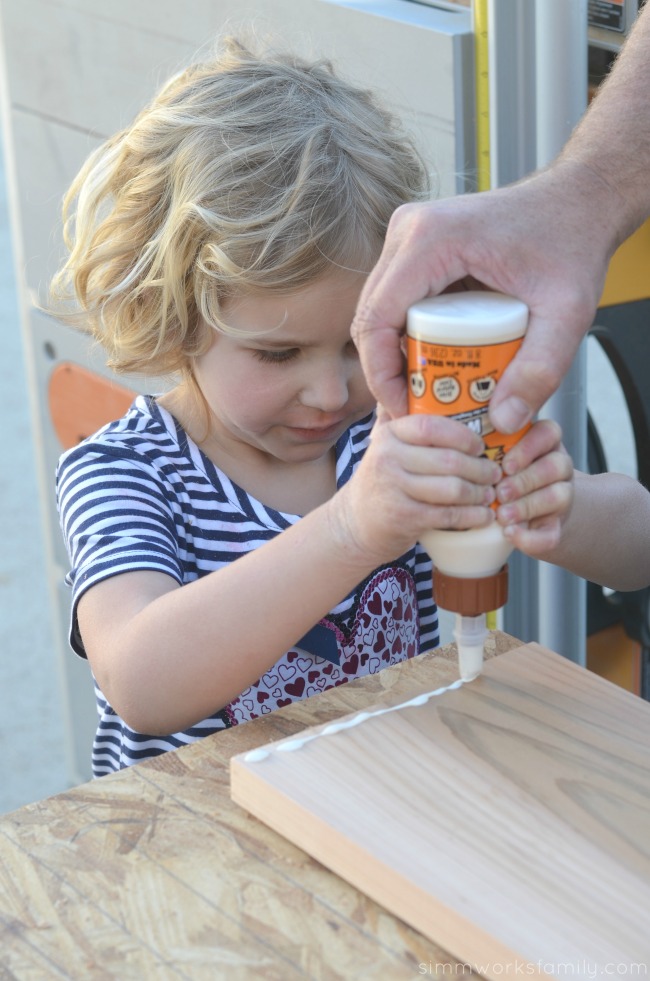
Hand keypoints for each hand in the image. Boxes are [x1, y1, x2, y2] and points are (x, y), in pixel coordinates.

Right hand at [330, 409, 501, 567]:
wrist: (354, 524)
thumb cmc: (384, 482)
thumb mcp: (389, 448)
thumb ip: (410, 426)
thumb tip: (449, 392)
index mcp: (390, 434)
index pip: (431, 426)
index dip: (462, 435)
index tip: (480, 445)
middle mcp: (389, 458)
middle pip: (448, 460)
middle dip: (480, 468)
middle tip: (495, 473)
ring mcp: (394, 488)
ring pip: (452, 488)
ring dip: (479, 493)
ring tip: (490, 494)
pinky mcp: (403, 517)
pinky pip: (448, 515)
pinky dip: (472, 516)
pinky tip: (484, 516)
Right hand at [351, 162, 618, 429]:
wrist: (579, 200)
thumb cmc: (572, 242)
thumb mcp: (567, 313)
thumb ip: (541, 369)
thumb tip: (504, 419)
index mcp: (430, 240)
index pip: (377, 319)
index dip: (382, 374)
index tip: (405, 408)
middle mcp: (408, 232)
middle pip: (371, 317)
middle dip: (388, 371)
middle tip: (419, 408)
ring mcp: (408, 236)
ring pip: (379, 310)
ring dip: (395, 354)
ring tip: (427, 390)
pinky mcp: (416, 246)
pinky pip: (395, 300)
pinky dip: (408, 334)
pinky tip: (434, 361)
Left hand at [495, 419, 573, 555]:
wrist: (527, 511)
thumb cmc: (503, 476)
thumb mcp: (497, 457)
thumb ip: (487, 452)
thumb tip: (463, 453)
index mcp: (542, 443)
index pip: (547, 433)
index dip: (528, 448)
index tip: (506, 465)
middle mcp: (557, 465)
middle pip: (556, 465)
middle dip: (525, 480)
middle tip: (501, 493)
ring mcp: (563, 495)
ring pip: (559, 496)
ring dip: (527, 506)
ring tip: (503, 515)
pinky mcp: (558, 526)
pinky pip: (552, 533)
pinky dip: (530, 538)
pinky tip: (510, 534)